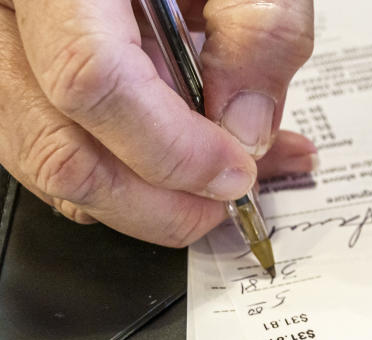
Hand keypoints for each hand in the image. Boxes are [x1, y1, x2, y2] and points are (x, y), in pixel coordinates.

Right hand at [0, 0, 314, 245]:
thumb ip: (260, 30)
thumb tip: (247, 127)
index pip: (92, 80)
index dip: (171, 150)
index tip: (234, 172)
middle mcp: (5, 5)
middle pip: (57, 145)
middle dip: (156, 202)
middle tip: (224, 201)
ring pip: (45, 158)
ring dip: (140, 197)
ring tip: (212, 182)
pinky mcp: (14, 65)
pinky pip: (49, 140)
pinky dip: (121, 169)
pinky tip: (181, 159)